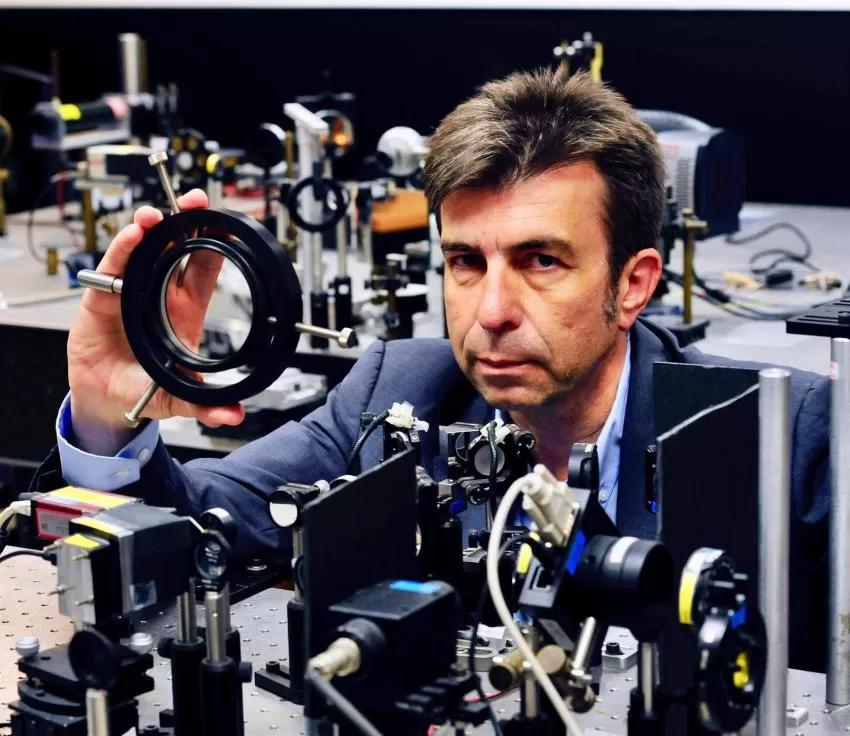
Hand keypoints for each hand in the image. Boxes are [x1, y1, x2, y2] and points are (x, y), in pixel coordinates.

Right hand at [68, 189, 244, 454]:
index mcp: (185, 308)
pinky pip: (114, 265)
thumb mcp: (177, 397)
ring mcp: (131, 289)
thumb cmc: (142, 387)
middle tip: (197, 201)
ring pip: (144, 249)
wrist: (103, 399)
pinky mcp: (102, 295)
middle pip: (176, 247)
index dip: (216, 243)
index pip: (205, 267)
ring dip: (151, 228)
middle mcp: (160, 292)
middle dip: (186, 220)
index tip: (227, 224)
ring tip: (157, 216)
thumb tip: (233, 415)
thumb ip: (204, 404)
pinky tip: (133, 236)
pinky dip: (123, 248)